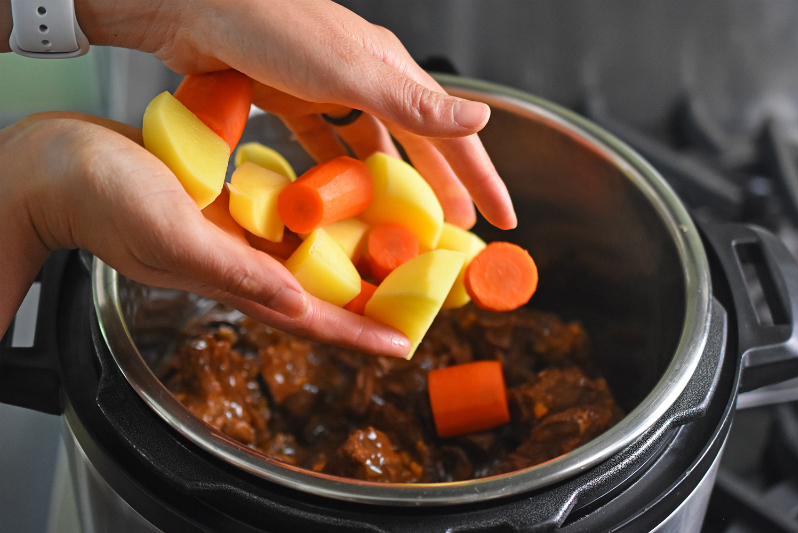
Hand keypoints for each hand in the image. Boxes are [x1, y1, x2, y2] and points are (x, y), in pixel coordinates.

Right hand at [0, 113, 410, 355]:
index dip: (359, 334)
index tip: (402, 344)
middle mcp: (243, 264)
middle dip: (367, 297)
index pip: (312, 320)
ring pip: (307, 256)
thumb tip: (298, 304)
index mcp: (235, 281)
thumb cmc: (103, 201)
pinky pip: (282, 220)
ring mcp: (236, 236)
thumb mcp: (174, 239)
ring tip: (393, 250)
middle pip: (320, 293)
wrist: (58, 166)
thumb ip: (236, 273)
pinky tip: (340, 208)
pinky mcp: (227, 207)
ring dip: (349, 257)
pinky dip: (316, 220)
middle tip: (415, 292)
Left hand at [24, 0, 515, 229]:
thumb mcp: (352, 73)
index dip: (481, 178)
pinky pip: (323, 147)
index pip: (452, 133)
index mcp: (391, 71)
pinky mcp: (289, 101)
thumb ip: (414, 104)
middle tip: (458, 233)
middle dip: (441, 189)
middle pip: (417, 146)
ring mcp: (326, 91)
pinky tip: (337, 200)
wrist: (193, 5)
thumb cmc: (274, 29)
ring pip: (371, 151)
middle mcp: (365, 81)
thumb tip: (480, 120)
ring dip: (388, 189)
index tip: (503, 218)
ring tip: (401, 227)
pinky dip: (334, 175)